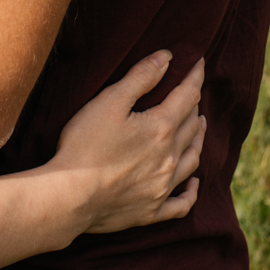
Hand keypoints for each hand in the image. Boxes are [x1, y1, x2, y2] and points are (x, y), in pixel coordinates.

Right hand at [53, 51, 205, 233]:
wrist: (70, 197)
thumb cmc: (85, 145)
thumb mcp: (109, 101)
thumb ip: (140, 77)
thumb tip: (167, 58)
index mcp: (161, 128)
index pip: (187, 96)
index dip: (195, 77)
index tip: (200, 63)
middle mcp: (169, 158)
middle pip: (192, 126)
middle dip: (195, 106)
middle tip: (193, 94)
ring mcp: (162, 187)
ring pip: (192, 160)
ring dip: (198, 140)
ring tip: (199, 127)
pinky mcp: (151, 211)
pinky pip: (182, 203)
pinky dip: (191, 191)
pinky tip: (193, 183)